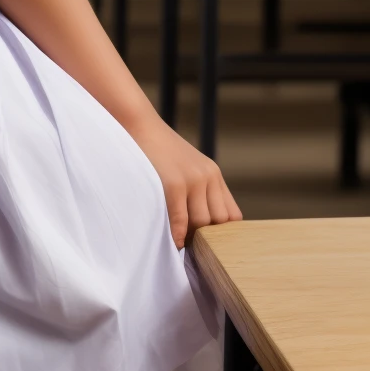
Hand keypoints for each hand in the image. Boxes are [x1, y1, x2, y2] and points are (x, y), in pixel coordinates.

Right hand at [127, 112, 241, 248]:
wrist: (136, 122)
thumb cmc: (156, 147)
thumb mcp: (185, 165)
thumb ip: (197, 189)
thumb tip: (198, 226)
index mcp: (213, 173)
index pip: (232, 215)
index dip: (224, 233)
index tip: (209, 243)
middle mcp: (208, 176)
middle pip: (219, 222)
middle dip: (207, 238)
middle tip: (191, 248)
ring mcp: (193, 179)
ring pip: (201, 223)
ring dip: (191, 238)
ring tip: (181, 245)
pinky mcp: (174, 182)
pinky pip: (180, 219)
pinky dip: (177, 235)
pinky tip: (173, 242)